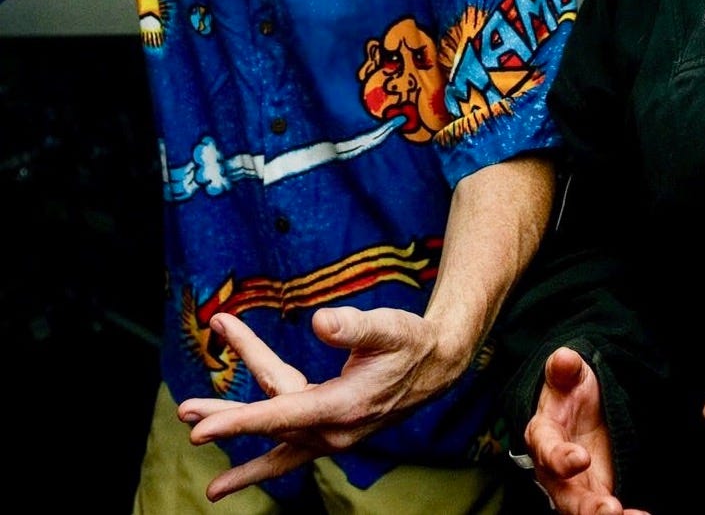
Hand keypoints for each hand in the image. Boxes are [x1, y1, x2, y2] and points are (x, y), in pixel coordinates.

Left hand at [177, 305, 458, 500]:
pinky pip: (289, 445)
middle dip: (227, 419)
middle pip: (271, 425)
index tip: (200, 430)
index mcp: (343, 407)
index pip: (280, 416)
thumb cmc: (410, 341)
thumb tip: (320, 321)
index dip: (238, 422)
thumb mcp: (387, 326)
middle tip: (185, 417)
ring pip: (275, 436)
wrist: (436, 366)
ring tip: (194, 435)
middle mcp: (334, 429)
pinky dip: (263, 451)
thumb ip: (354, 325)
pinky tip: (238, 467)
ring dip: (238, 432)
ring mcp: (332, 435)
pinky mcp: (331, 430)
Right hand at [523, 346, 649, 514]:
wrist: (579, 407)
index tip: (581, 457)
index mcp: (543, 436)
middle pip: (566, 496)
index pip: (546, 450)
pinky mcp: (597, 495)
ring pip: (585, 511)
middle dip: (587, 508)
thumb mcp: (567, 374)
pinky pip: (607, 511)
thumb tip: (564, 358)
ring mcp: (576, 487)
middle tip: (610, 510)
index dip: (560, 457)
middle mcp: (555, 471)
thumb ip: (563, 368)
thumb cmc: (569, 391)